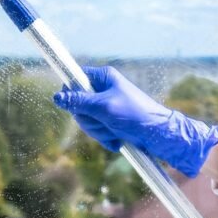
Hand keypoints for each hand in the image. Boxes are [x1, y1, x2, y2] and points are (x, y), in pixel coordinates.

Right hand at [53, 66, 217, 177]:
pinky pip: (96, 129)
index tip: (72, 105)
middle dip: (88, 119)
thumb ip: (79, 102)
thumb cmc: (136, 116)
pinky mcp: (111, 121)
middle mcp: (103, 90)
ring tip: (114, 133)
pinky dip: (104, 137)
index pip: (75, 78)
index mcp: (104, 78)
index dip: (70, 92)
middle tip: (103, 122)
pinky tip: (117, 140)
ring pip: (86, 119)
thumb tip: (57, 97)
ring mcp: (107, 106)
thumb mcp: (105, 108)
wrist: (160, 136)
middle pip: (77, 103)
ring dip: (98, 130)